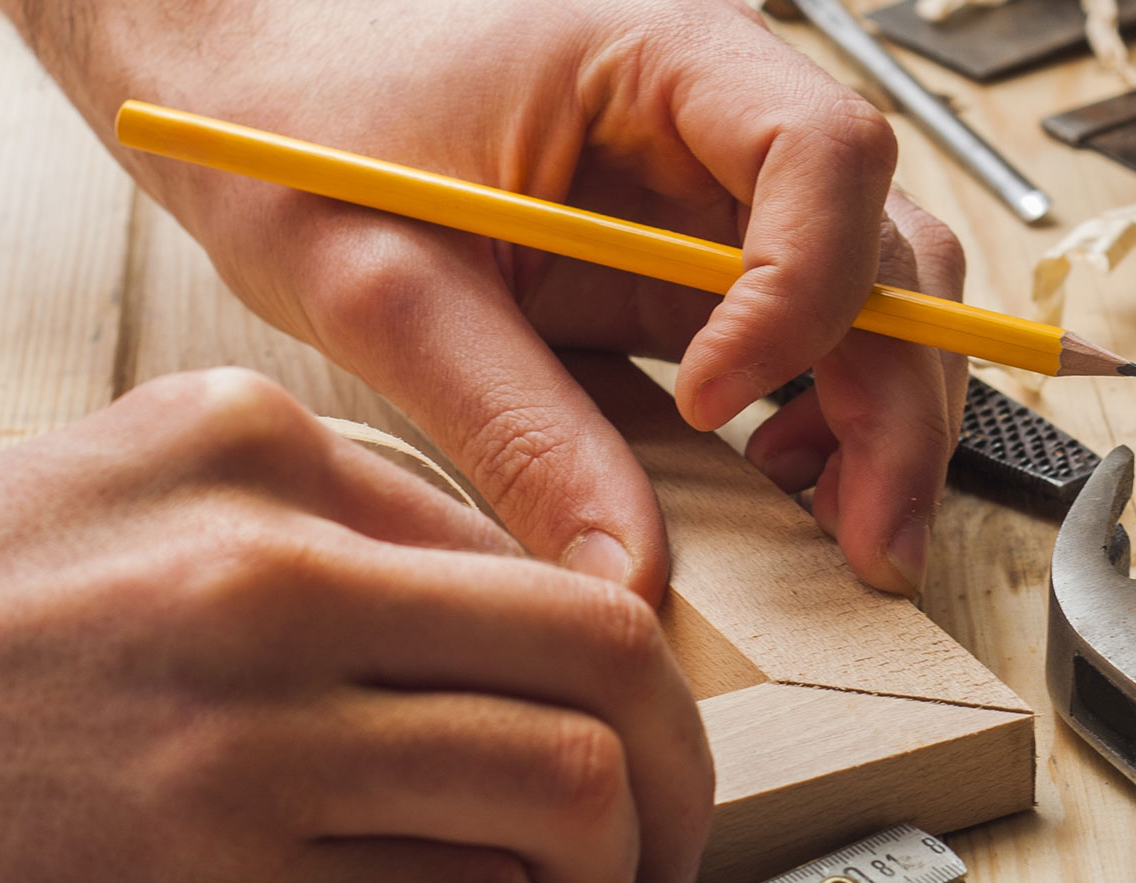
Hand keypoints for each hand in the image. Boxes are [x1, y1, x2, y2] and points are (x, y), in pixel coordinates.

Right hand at [0, 370, 711, 882]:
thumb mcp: (113, 496)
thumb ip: (318, 519)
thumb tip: (516, 604)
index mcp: (249, 458)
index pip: (540, 555)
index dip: (628, 671)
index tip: (629, 733)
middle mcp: (261, 583)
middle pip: (602, 664)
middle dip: (674, 769)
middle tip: (661, 834)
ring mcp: (245, 749)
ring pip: (572, 795)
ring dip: (611, 873)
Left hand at [8, 0, 967, 597]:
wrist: (238, 82)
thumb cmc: (291, 122)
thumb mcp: (383, 282)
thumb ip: (514, 425)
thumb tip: (625, 574)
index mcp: (660, 55)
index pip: (824, 153)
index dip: (806, 289)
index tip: (716, 402)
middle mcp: (722, 112)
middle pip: (891, 245)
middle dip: (898, 400)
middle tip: (875, 540)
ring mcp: (720, 187)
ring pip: (880, 297)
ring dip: (882, 416)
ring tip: (844, 529)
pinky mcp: (694, 256)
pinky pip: (809, 334)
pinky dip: (826, 414)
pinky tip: (781, 477)